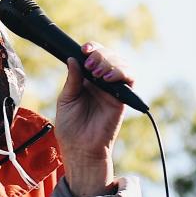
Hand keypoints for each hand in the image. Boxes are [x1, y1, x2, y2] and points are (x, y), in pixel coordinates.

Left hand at [54, 41, 131, 196]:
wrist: (80, 148)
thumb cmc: (71, 127)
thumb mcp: (66, 99)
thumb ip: (73, 80)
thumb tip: (74, 59)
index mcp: (86, 79)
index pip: (93, 56)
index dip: (92, 48)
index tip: (84, 49)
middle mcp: (101, 82)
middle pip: (109, 56)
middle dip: (101, 54)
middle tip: (90, 64)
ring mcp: (112, 90)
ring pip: (122, 64)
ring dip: (110, 62)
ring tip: (97, 72)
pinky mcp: (122, 100)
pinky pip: (129, 80)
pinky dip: (121, 73)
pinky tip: (108, 78)